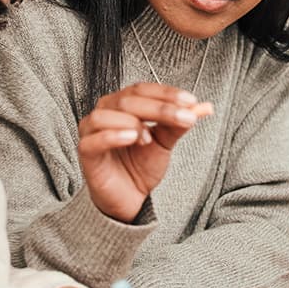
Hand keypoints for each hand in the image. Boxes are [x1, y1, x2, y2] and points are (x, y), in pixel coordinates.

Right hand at [77, 82, 213, 221]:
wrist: (128, 198)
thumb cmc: (140, 166)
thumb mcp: (165, 142)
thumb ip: (179, 124)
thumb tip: (203, 107)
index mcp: (123, 104)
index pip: (142, 89)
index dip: (167, 94)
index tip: (191, 102)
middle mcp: (106, 111)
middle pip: (128, 99)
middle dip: (159, 108)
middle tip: (184, 118)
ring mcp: (91, 131)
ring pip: (106, 115)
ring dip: (132, 121)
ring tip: (149, 138)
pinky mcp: (85, 152)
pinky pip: (93, 139)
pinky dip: (112, 135)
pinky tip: (132, 138)